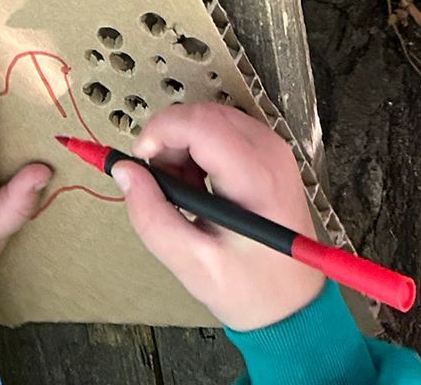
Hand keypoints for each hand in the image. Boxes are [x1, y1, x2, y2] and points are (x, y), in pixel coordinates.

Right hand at [118, 104, 326, 332]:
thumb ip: (152, 217)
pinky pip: (224, 131)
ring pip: (211, 118)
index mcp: (255, 178)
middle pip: (203, 115)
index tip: (139, 160)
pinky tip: (201, 188)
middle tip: (159, 184)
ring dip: (184, 146)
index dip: (160, 131)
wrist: (295, 305)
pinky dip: (201, 150)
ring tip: (183, 193)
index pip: (200, 123)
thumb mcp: (192, 263)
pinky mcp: (270, 154)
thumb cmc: (251, 290)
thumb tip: (125, 172)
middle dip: (169, 140)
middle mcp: (269, 152)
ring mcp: (273, 149)